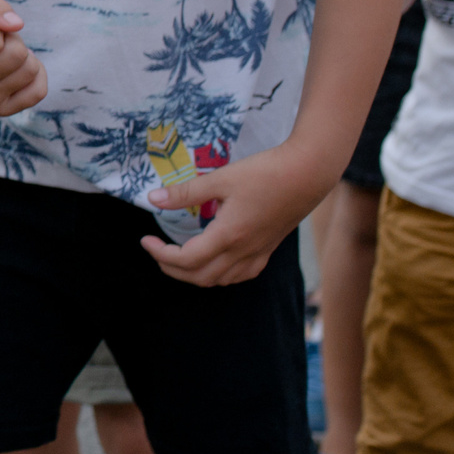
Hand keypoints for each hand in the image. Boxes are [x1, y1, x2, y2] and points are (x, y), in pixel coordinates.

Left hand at [141, 143, 331, 285]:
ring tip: (178, 257)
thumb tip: (153, 199)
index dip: (160, 254)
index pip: (185, 260)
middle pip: (199, 277)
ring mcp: (258, 253)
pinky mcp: (269, 249)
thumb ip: (186, 192)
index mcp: (228, 235)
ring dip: (194, 275)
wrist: (308, 173)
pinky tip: (214, 261)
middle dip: (171, 269)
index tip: (146, 240)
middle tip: (156, 250)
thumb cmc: (266, 172)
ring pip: (220, 280)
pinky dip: (220, 275)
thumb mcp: (221, 178)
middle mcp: (243, 250)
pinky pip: (241, 275)